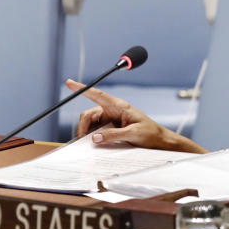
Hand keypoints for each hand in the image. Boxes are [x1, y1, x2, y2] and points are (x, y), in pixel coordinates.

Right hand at [66, 79, 206, 152]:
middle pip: (88, 115)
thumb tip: (95, 138)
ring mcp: (111, 120)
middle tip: (81, 140)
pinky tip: (93, 145)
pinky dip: (91, 137)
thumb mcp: (134, 134)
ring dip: (86, 133)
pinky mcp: (110, 129)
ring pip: (90, 124)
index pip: (97, 94)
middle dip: (82, 126)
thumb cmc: (150, 134)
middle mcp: (112, 111)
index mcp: (119, 106)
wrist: (159, 142)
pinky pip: (95, 131)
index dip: (82, 88)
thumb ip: (114, 135)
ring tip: (88, 145)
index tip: (69, 83)